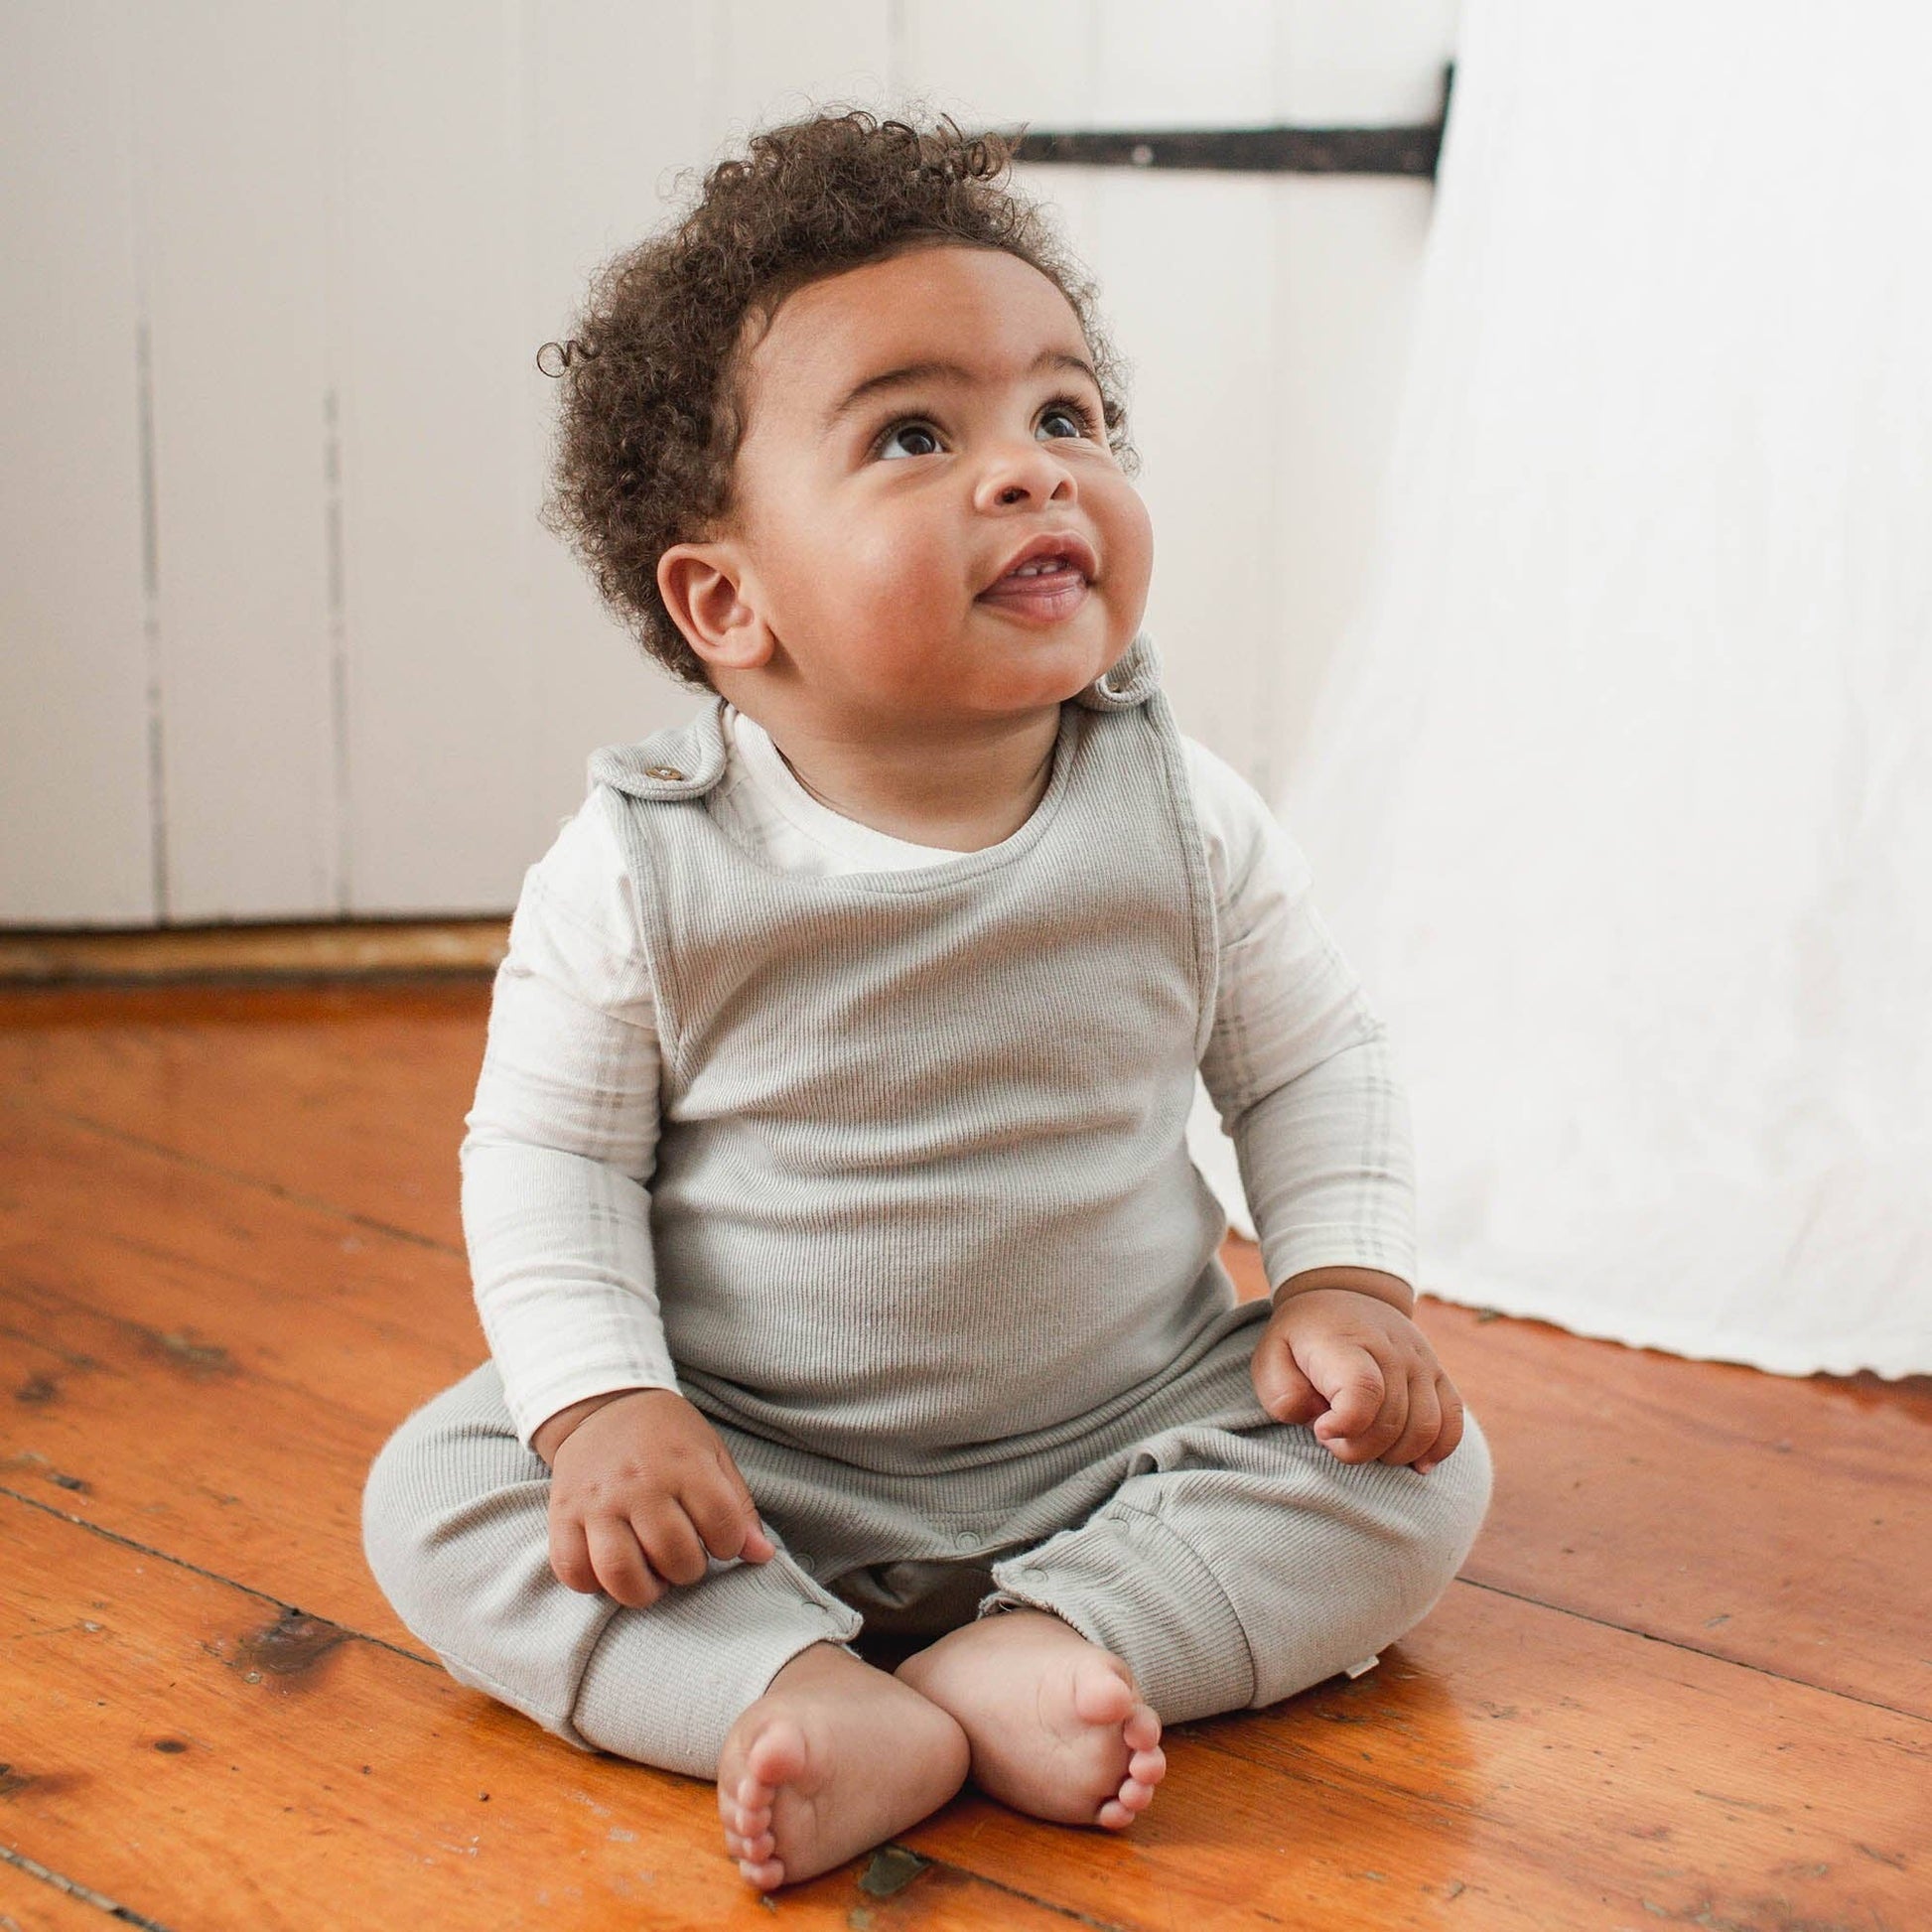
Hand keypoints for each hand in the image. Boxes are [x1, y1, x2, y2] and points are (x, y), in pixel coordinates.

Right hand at [535, 1387, 775, 1606]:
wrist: (605, 1405)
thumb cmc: (667, 1436)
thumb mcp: (712, 1455)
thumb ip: (739, 1507)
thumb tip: (762, 1555)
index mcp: (685, 1465)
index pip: (721, 1526)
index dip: (728, 1545)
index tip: (718, 1541)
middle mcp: (640, 1484)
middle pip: (673, 1555)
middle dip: (688, 1571)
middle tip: (683, 1560)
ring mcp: (598, 1501)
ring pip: (620, 1571)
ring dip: (643, 1590)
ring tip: (651, 1578)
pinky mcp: (563, 1515)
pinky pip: (572, 1570)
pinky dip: (593, 1585)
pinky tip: (611, 1571)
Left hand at [1251, 1288, 1465, 1471]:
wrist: (1339, 1296)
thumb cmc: (1300, 1341)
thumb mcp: (1270, 1359)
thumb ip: (1283, 1395)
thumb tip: (1320, 1423)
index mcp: (1345, 1344)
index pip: (1363, 1392)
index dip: (1345, 1426)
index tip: (1322, 1432)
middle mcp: (1391, 1350)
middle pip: (1393, 1421)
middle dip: (1360, 1449)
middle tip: (1335, 1442)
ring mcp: (1419, 1361)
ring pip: (1426, 1427)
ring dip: (1394, 1454)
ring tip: (1365, 1445)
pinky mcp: (1437, 1373)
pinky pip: (1452, 1420)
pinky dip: (1438, 1449)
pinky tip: (1415, 1463)